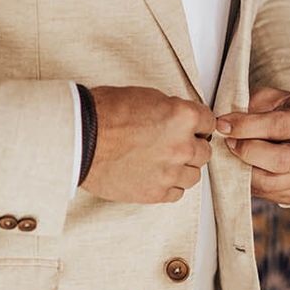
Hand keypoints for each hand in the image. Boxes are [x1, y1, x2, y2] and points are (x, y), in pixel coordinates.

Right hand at [81, 86, 215, 203]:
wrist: (80, 138)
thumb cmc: (105, 113)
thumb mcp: (144, 96)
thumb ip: (169, 109)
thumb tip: (177, 118)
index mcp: (182, 117)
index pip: (208, 122)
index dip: (198, 123)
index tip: (193, 127)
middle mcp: (182, 146)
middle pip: (204, 151)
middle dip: (192, 145)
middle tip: (175, 143)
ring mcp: (170, 172)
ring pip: (194, 175)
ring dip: (183, 167)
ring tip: (164, 161)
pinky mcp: (156, 193)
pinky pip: (177, 193)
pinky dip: (170, 184)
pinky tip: (157, 175)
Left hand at [216, 88, 289, 204]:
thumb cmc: (287, 113)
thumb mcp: (272, 99)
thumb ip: (251, 108)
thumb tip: (224, 124)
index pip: (277, 126)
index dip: (246, 126)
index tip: (222, 125)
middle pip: (278, 161)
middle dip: (246, 152)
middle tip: (228, 142)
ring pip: (269, 183)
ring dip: (242, 170)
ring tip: (231, 155)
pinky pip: (266, 193)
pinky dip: (247, 181)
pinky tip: (241, 166)